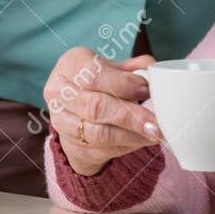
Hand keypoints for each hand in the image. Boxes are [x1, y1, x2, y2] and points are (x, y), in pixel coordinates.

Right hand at [44, 47, 160, 176]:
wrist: (79, 110)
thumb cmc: (101, 83)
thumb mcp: (115, 69)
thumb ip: (134, 68)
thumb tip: (152, 71)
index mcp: (71, 64)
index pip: (94, 75)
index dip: (123, 84)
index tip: (146, 90)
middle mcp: (59, 91)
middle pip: (95, 106)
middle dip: (130, 115)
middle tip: (155, 122)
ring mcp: (61, 120)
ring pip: (98, 133)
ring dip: (130, 135)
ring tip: (153, 133)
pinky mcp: (70, 145)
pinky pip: (101, 149)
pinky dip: (126, 145)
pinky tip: (142, 140)